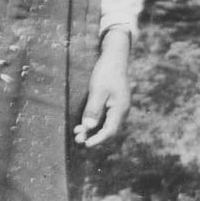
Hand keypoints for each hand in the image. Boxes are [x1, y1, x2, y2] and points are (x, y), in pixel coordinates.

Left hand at [75, 28, 130, 146]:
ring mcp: (119, 107)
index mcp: (120, 108)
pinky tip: (84, 123)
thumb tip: (88, 127)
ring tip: (77, 132)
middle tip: (77, 139)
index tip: (86, 144)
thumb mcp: (97, 90)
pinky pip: (106, 117)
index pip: (110, 131)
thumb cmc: (106, 72)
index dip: (98, 140)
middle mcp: (122, 110)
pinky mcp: (115, 103)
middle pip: (109, 130)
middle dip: (93, 136)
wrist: (115, 56)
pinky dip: (96, 122)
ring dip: (93, 130)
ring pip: (107, 124)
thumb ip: (93, 109)